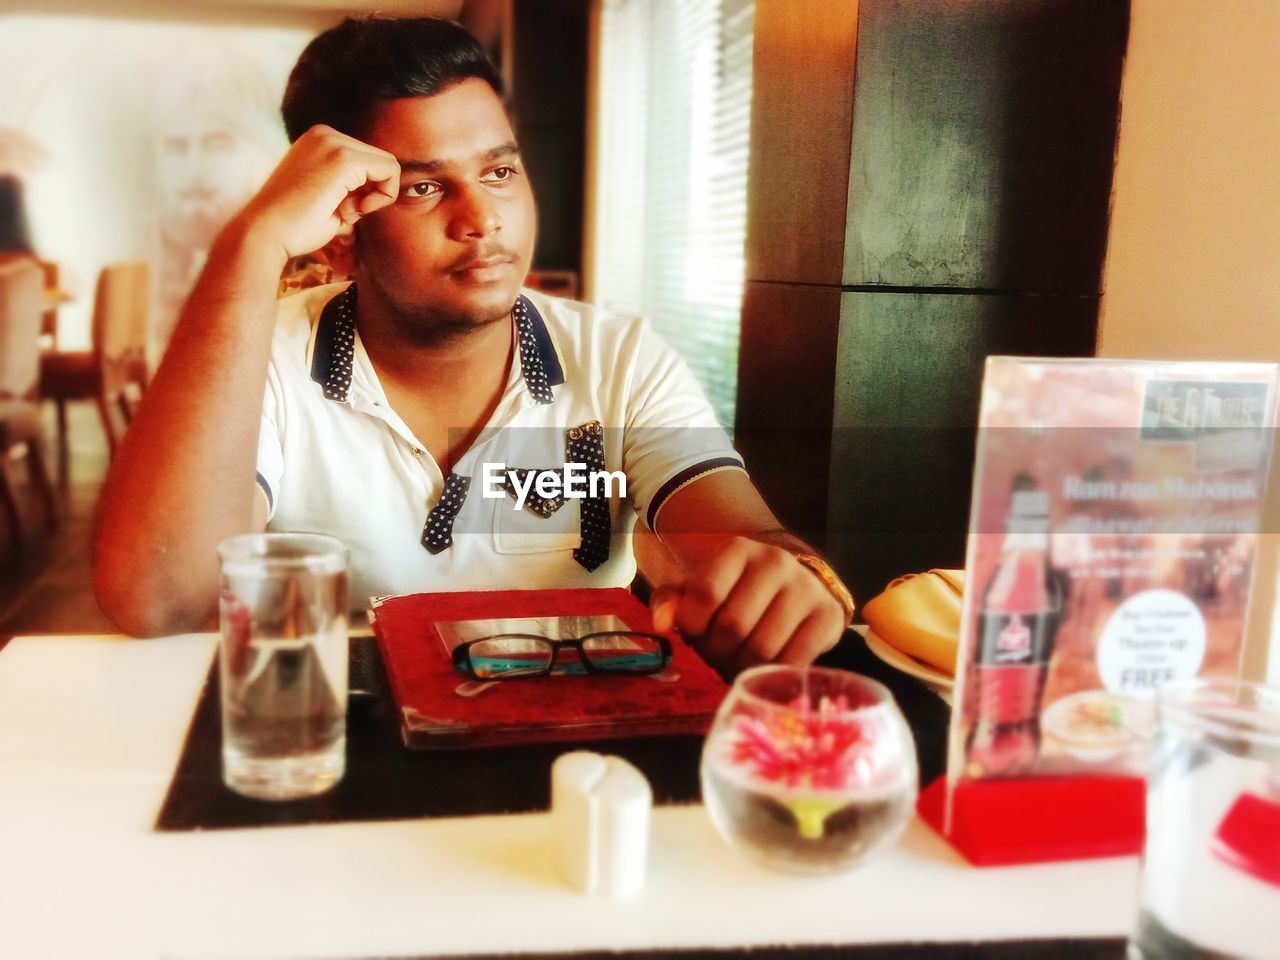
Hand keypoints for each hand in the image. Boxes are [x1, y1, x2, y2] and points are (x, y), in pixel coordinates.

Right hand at [238, 125, 400, 263]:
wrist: (265, 233)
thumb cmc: (293, 225)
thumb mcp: (326, 196)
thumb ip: (351, 187)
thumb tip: (382, 189)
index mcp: (319, 141)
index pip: (366, 162)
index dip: (366, 192)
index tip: (344, 211)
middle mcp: (325, 134)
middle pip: (378, 162)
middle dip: (370, 194)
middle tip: (344, 215)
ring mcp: (333, 142)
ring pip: (387, 166)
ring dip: (373, 198)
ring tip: (343, 214)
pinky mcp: (343, 158)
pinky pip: (391, 171)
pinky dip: (383, 197)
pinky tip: (351, 212)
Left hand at [649, 536, 847, 673]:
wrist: (792, 587)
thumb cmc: (736, 592)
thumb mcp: (699, 589)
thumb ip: (672, 601)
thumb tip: (661, 623)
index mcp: (738, 550)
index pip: (705, 593)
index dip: (692, 625)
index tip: (694, 634)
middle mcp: (775, 562)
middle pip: (733, 626)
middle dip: (716, 651)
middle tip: (716, 655)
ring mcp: (806, 587)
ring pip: (762, 647)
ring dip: (742, 665)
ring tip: (737, 661)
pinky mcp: (828, 615)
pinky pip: (794, 660)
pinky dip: (773, 672)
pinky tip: (764, 666)